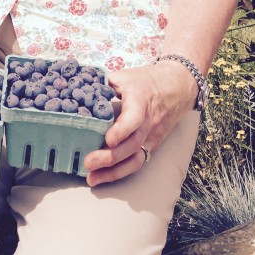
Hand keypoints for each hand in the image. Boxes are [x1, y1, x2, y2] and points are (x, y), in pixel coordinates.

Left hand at [83, 61, 196, 185]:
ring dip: (113, 172)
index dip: (122, 130)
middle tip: (88, 162)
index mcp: (140, 100)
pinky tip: (101, 178)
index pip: (135, 118)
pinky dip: (119, 172)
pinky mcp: (151, 145)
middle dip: (110, 157)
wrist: (178, 88)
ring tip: (91, 179)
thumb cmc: (147, 80)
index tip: (108, 139)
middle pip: (132, 144)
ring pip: (136, 158)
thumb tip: (76, 88)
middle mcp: (149, 122)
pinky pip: (137, 162)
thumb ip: (103, 82)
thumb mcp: (125, 75)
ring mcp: (151, 136)